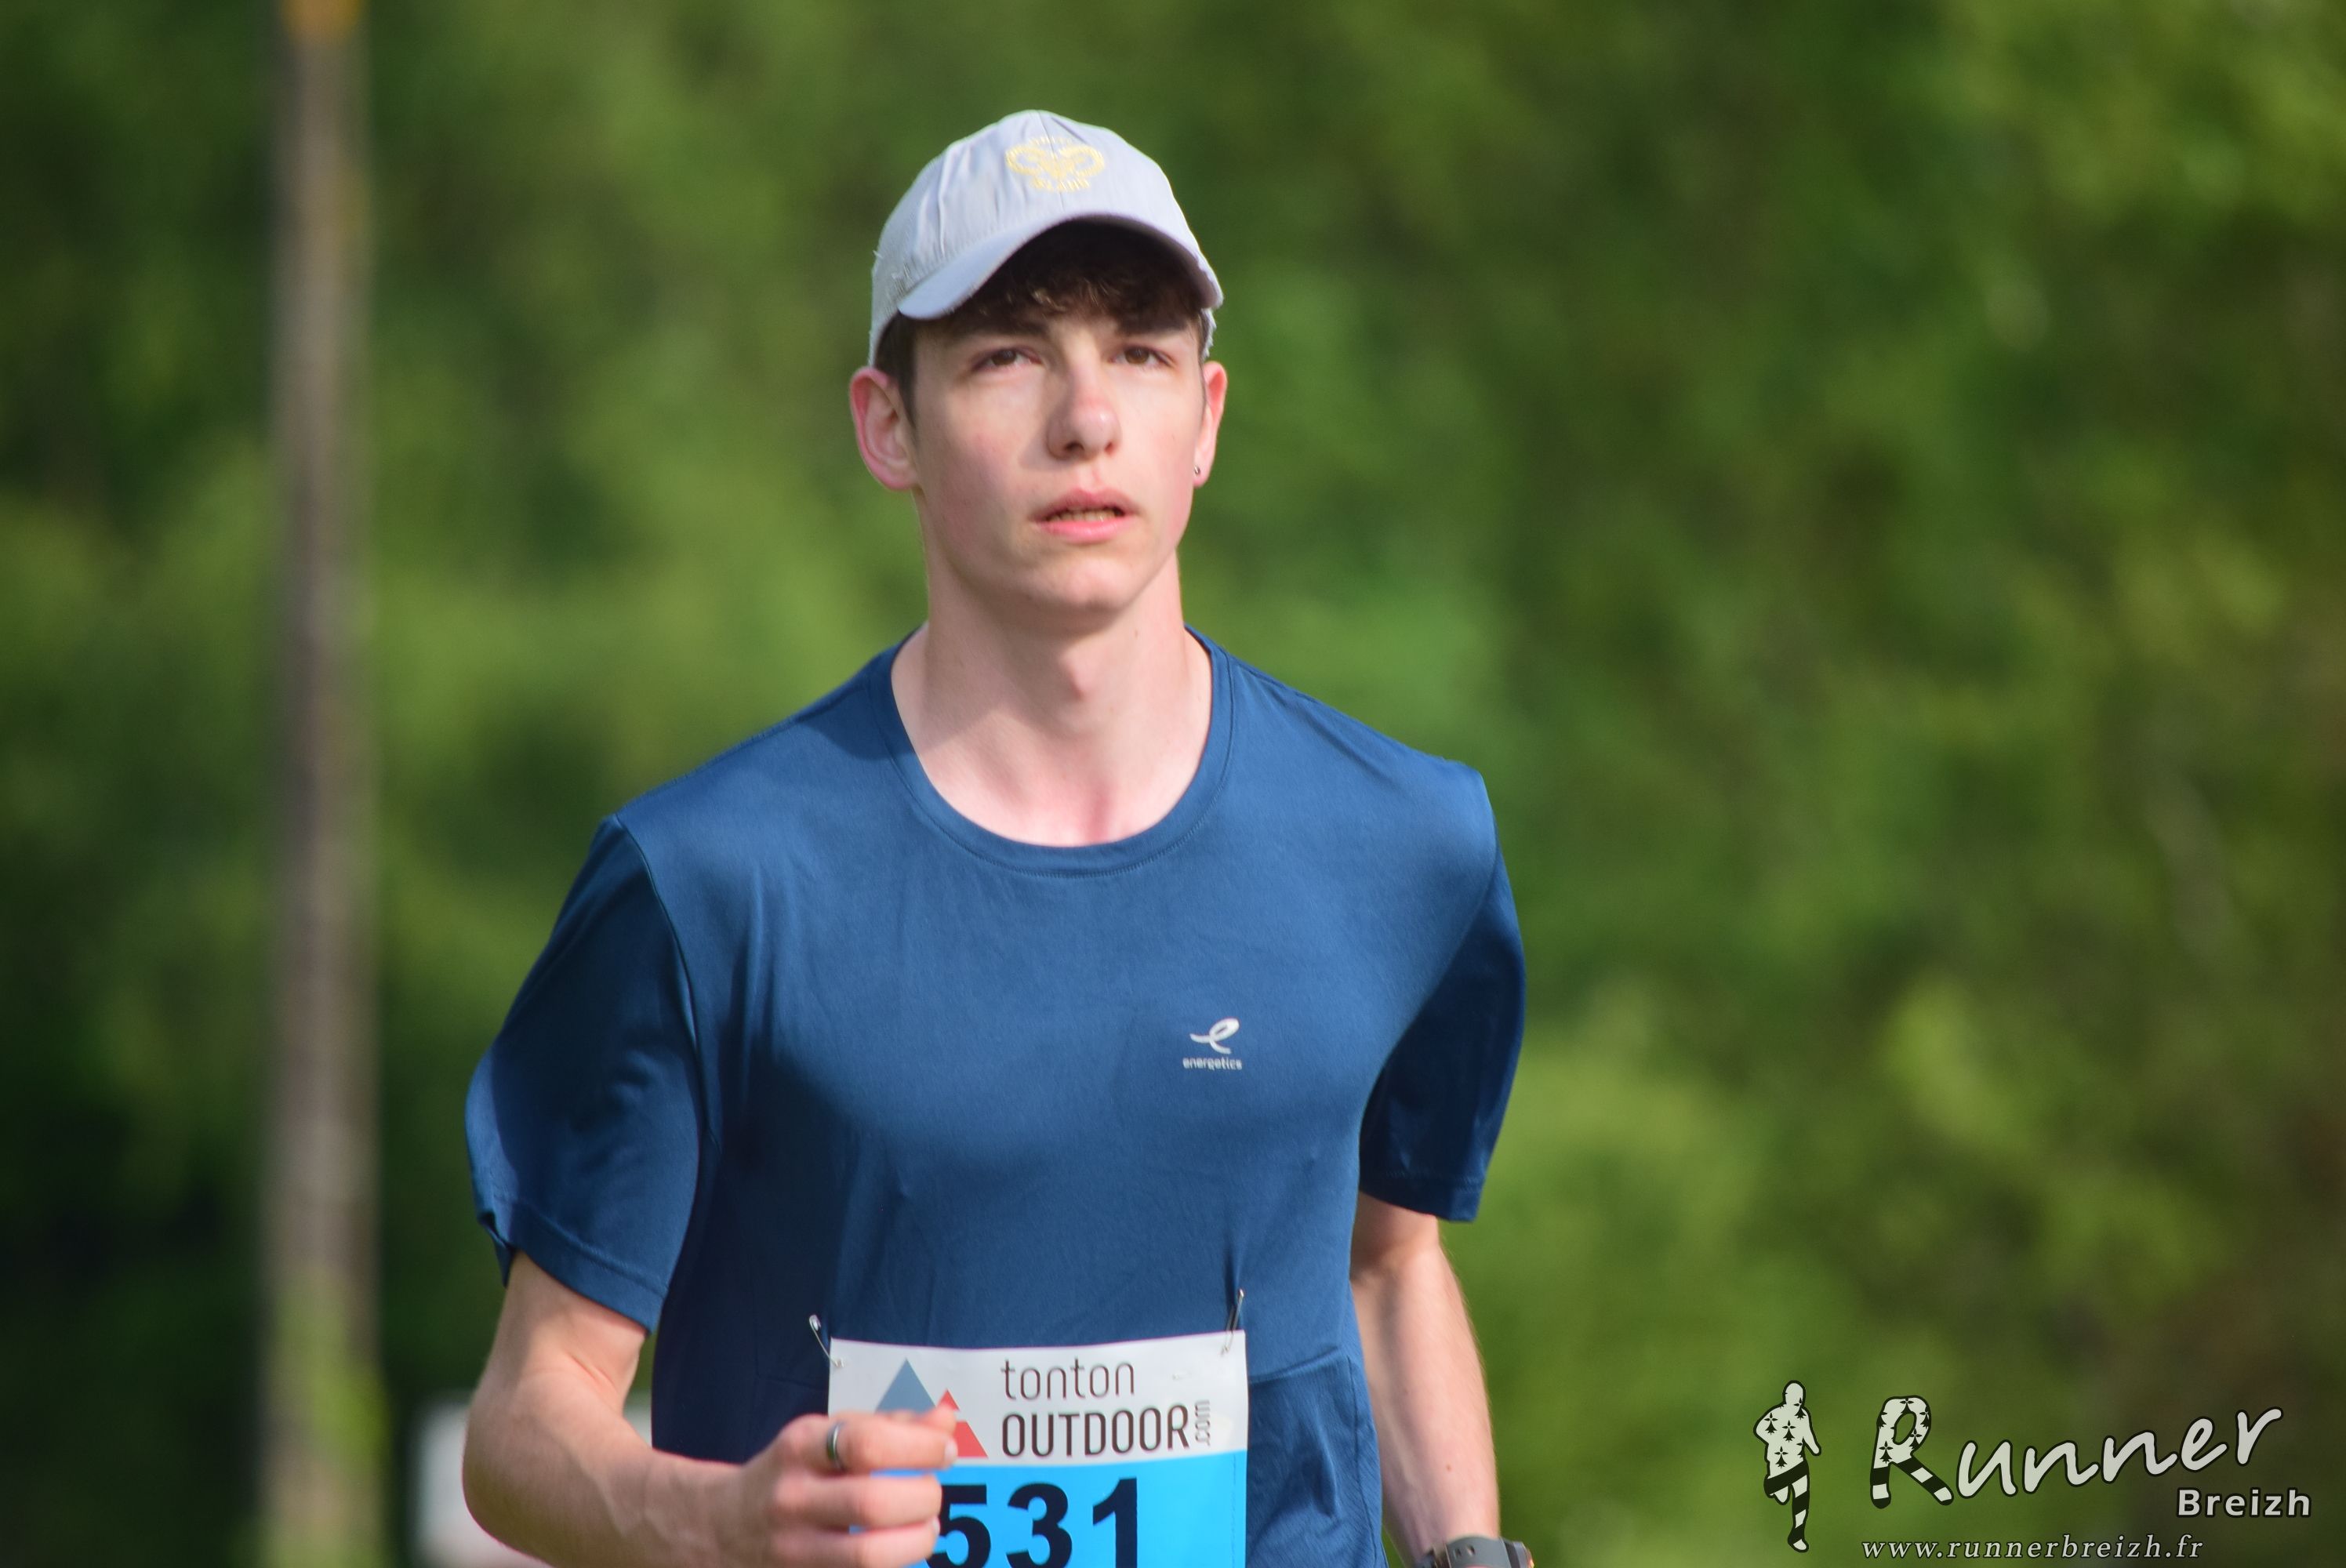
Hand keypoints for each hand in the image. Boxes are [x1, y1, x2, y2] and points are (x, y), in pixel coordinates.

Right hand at [713, 1401, 957, 1566]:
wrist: (720, 1527)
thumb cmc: (790, 1473)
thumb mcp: (825, 1435)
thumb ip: (887, 1427)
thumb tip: (945, 1423)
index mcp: (800, 1448)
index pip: (865, 1444)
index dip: (918, 1448)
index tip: (944, 1451)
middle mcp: (792, 1499)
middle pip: (872, 1504)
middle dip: (922, 1498)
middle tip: (932, 1494)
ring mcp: (792, 1550)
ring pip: (868, 1557)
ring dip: (916, 1541)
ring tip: (925, 1527)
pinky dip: (892, 1564)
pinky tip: (897, 1549)